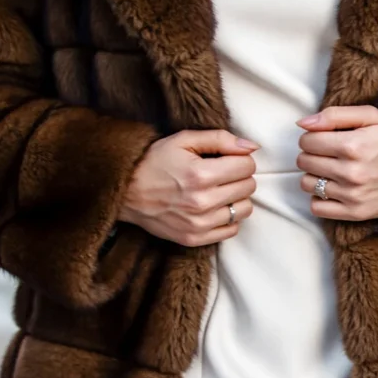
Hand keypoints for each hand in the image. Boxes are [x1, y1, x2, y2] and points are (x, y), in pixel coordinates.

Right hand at [120, 129, 258, 246]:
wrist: (126, 191)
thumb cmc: (154, 161)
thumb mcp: (183, 140)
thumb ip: (221, 139)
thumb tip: (252, 147)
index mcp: (201, 174)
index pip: (247, 166)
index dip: (240, 159)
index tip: (227, 159)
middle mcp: (202, 202)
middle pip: (248, 187)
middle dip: (239, 176)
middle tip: (222, 173)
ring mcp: (199, 223)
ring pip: (244, 209)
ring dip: (236, 197)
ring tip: (219, 190)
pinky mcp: (195, 238)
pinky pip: (231, 230)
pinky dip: (227, 217)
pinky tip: (213, 207)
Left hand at [295, 104, 377, 221]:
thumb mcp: (372, 116)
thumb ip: (334, 115)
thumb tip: (302, 124)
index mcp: (352, 146)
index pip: (307, 141)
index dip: (311, 136)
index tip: (323, 137)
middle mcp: (350, 172)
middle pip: (304, 162)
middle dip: (311, 154)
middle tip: (327, 152)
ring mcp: (352, 195)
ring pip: (307, 184)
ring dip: (314, 175)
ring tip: (330, 169)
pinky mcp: (356, 213)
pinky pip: (317, 207)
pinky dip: (319, 197)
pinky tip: (332, 187)